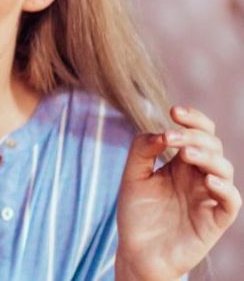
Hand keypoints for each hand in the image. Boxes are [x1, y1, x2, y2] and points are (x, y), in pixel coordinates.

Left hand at [114, 105, 239, 280]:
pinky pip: (231, 200)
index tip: (173, 111)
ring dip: (207, 156)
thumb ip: (142, 151)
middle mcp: (200, 176)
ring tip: (185, 154)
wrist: (138, 252)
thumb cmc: (137, 215)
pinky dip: (224, 187)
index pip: (199, 133)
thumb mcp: (133, 177)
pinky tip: (208, 179)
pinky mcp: (216, 219)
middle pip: (211, 145)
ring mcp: (210, 196)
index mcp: (182, 163)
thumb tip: (161, 131)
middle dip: (193, 136)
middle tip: (169, 138)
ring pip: (224, 168)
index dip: (192, 119)